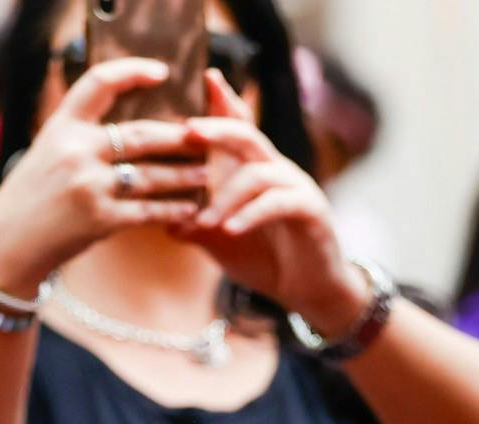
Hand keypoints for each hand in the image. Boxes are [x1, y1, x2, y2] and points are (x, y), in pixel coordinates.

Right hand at [0, 59, 208, 293]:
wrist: (8, 245)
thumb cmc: (31, 198)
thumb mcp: (47, 152)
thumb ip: (80, 136)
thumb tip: (129, 128)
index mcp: (62, 127)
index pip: (99, 83)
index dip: (133, 72)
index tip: (162, 72)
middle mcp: (76, 151)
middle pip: (140, 134)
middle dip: (178, 137)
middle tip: (204, 136)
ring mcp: (89, 186)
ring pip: (151, 175)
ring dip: (184, 175)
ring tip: (204, 173)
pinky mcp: (101, 219)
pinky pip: (148, 211)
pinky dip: (172, 210)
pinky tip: (189, 208)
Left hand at [171, 70, 366, 335]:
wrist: (309, 290)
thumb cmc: (267, 259)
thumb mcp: (224, 243)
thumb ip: (199, 228)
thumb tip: (166, 221)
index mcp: (255, 169)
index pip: (239, 127)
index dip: (224, 102)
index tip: (205, 77)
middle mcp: (276, 170)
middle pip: (247, 135)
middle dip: (217, 129)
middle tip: (188, 131)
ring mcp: (296, 187)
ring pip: (258, 174)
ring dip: (226, 196)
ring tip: (204, 221)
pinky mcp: (311, 210)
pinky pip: (279, 203)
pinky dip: (251, 214)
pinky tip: (231, 230)